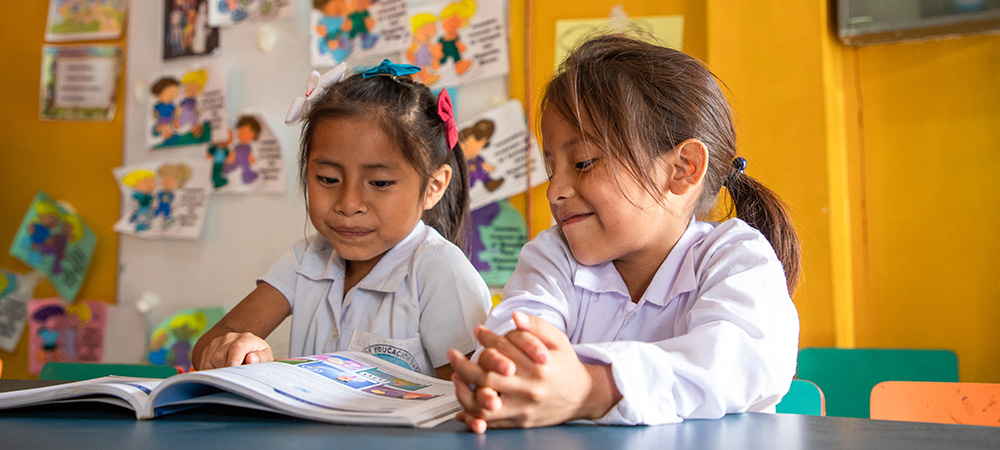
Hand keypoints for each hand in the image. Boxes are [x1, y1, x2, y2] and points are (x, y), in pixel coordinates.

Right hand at [198, 331, 272, 369]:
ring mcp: (217, 342)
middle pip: (220, 357)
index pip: (237, 347)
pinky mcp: (208, 349)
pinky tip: (221, 372)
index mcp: (246, 338)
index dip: (234, 361)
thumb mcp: (265, 357)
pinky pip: (204, 365)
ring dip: (218, 372)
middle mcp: (230, 338)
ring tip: (230, 373)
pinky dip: (211, 372)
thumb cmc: (256, 354)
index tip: (233, 372)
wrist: (245, 348)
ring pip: (209, 362)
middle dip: (225, 370)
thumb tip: (250, 359)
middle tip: (234, 377)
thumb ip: (261, 358)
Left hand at [448, 311, 619, 432]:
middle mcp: (530, 389)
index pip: (504, 349)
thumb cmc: (567, 365)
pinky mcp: (520, 422)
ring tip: (455, 377)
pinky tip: (461, 406)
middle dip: (465, 365)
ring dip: (465, 391)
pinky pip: (492, 423)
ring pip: (485, 403)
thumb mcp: (559, 341)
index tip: (478, 331)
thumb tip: (515, 316)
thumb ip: (537, 326)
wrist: (583, 396)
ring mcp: (524, 408)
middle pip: (488, 377)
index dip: (487, 338)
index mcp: (538, 367)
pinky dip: (473, 416)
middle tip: (453, 355)